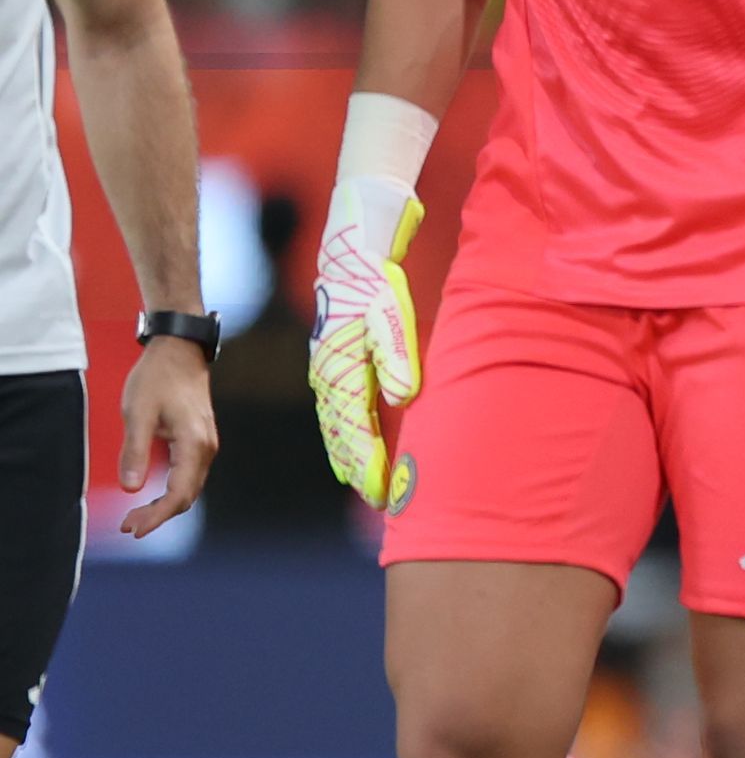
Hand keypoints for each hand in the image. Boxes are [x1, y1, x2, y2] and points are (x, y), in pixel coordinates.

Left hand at [116, 336, 212, 539]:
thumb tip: (131, 489)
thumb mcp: (137, 413)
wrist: (179, 351)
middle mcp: (206, 448)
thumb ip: (135, 451)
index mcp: (194, 445)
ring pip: (189, 488)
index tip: (133, 530)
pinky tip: (150, 495)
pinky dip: (170, 491)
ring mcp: (205, 445)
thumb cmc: (157, 378)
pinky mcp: (199, 441)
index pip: (178, 494)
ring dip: (164, 506)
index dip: (156, 517)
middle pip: (187, 496)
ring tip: (134, 516)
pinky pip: (189, 476)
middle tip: (128, 527)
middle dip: (158, 516)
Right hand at [309, 174, 422, 507]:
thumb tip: (404, 395)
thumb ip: (397, 357)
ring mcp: (328, 373)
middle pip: (343, 435)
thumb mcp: (392, 317)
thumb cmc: (375, 287)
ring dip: (350, 456)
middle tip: (380, 499)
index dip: (370, 464)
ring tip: (363, 484)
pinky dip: (343, 436)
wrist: (350, 258)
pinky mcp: (334, 366)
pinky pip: (337, 411)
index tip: (381, 492)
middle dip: (360, 468)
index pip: (357, 429)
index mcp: (343, 371)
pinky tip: (350, 450)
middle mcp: (329, 378)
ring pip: (338, 426)